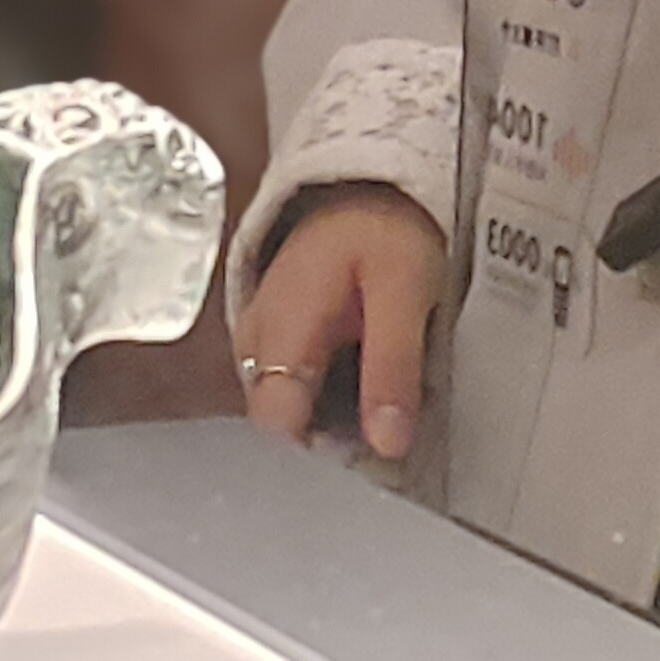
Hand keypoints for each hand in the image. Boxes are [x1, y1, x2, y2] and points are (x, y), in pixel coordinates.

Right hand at [235, 184, 443, 461]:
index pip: (276, 426)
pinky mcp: (273, 350)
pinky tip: (364, 402)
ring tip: (383, 419)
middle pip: (279, 429)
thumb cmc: (382, 231)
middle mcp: (255, 343)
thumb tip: (386, 444)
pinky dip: (329, 409)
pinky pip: (295, 398)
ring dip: (332, 430)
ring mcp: (259, 346)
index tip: (367, 469)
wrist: (362, 191)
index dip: (318, 458)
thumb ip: (393, 367)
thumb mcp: (404, 289)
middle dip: (331, 448)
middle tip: (388, 445)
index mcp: (279, 328)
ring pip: (288, 418)